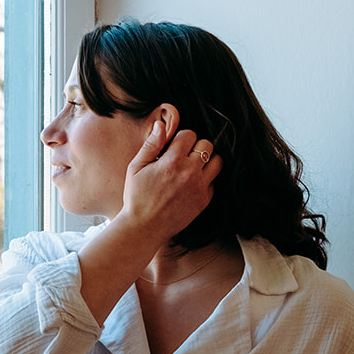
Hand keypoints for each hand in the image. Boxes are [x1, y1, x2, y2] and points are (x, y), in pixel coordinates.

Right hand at [121, 122, 221, 245]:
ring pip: (217, 162)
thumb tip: (161, 125)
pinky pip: (214, 181)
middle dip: (195, 146)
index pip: (189, 135)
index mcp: (172, 161)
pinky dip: (205, 179)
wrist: (144, 228)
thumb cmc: (137, 197)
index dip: (181, 138)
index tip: (173, 147)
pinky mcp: (204, 201)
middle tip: (184, 155)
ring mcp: (199, 187)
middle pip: (207, 144)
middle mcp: (189, 172)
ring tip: (193, 166)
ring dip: (206, 160)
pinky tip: (191, 184)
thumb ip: (151, 145)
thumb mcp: (136, 168)